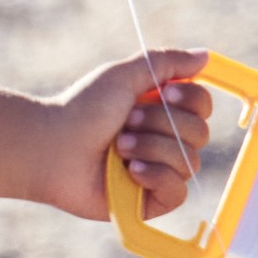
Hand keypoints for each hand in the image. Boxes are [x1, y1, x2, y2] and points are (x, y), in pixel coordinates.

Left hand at [60, 50, 212, 224]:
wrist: (53, 147)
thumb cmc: (83, 109)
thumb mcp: (124, 75)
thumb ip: (166, 62)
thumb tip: (205, 55)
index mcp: (161, 111)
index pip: (202, 106)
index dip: (190, 98)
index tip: (165, 92)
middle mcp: (164, 141)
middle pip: (199, 133)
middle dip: (162, 124)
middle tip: (126, 122)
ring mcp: (159, 172)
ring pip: (189, 161)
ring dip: (152, 148)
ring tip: (119, 146)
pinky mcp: (150, 202)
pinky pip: (178, 192)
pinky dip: (157, 177)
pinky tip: (131, 172)